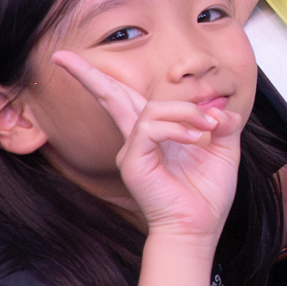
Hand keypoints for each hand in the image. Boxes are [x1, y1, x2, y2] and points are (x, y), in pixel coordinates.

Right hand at [54, 49, 242, 239]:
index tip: (92, 65)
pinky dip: (177, 127)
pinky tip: (196, 137)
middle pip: (112, 97)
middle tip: (62, 57)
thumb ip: (223, 124)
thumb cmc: (206, 195)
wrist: (199, 228)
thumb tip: (222, 109)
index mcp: (154, 134)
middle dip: (89, 75)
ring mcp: (132, 151)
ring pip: (149, 108)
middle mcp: (137, 140)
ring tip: (208, 126)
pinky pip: (150, 128)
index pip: (129, 99)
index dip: (111, 80)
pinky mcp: (134, 162)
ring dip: (184, 111)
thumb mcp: (223, 151)